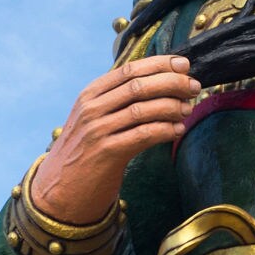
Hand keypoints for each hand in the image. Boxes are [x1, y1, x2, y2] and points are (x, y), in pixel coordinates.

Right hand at [31, 55, 200, 224]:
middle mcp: (92, 109)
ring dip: (172, 106)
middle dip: (172, 83)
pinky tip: (178, 129)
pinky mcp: (106, 153)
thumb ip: (119, 100)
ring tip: (188, 109)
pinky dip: (164, 130)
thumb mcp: (95, 119)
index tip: (184, 65)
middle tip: (194, 87)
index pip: (130, 69)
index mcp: (91, 94)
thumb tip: (163, 83)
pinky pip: (142, 135)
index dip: (160, 64)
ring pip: (143, 109)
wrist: (60, 190)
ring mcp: (97, 130)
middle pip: (139, 86)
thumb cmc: (86, 151)